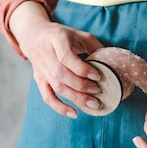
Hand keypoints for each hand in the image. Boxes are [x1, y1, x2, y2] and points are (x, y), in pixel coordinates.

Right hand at [10, 2, 103, 117]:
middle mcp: (45, 54)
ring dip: (76, 98)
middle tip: (98, 91)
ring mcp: (40, 68)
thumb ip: (94, 46)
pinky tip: (74, 113)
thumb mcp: (79, 34)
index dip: (83, 69)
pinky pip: (47, 96)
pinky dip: (60, 107)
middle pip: (61, 75)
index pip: (66, 58)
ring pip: (56, 87)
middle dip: (81, 86)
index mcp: (56, 39)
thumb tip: (111, 62)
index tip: (98, 76)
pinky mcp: (39, 79)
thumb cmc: (62, 35)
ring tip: (93, 104)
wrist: (34, 35)